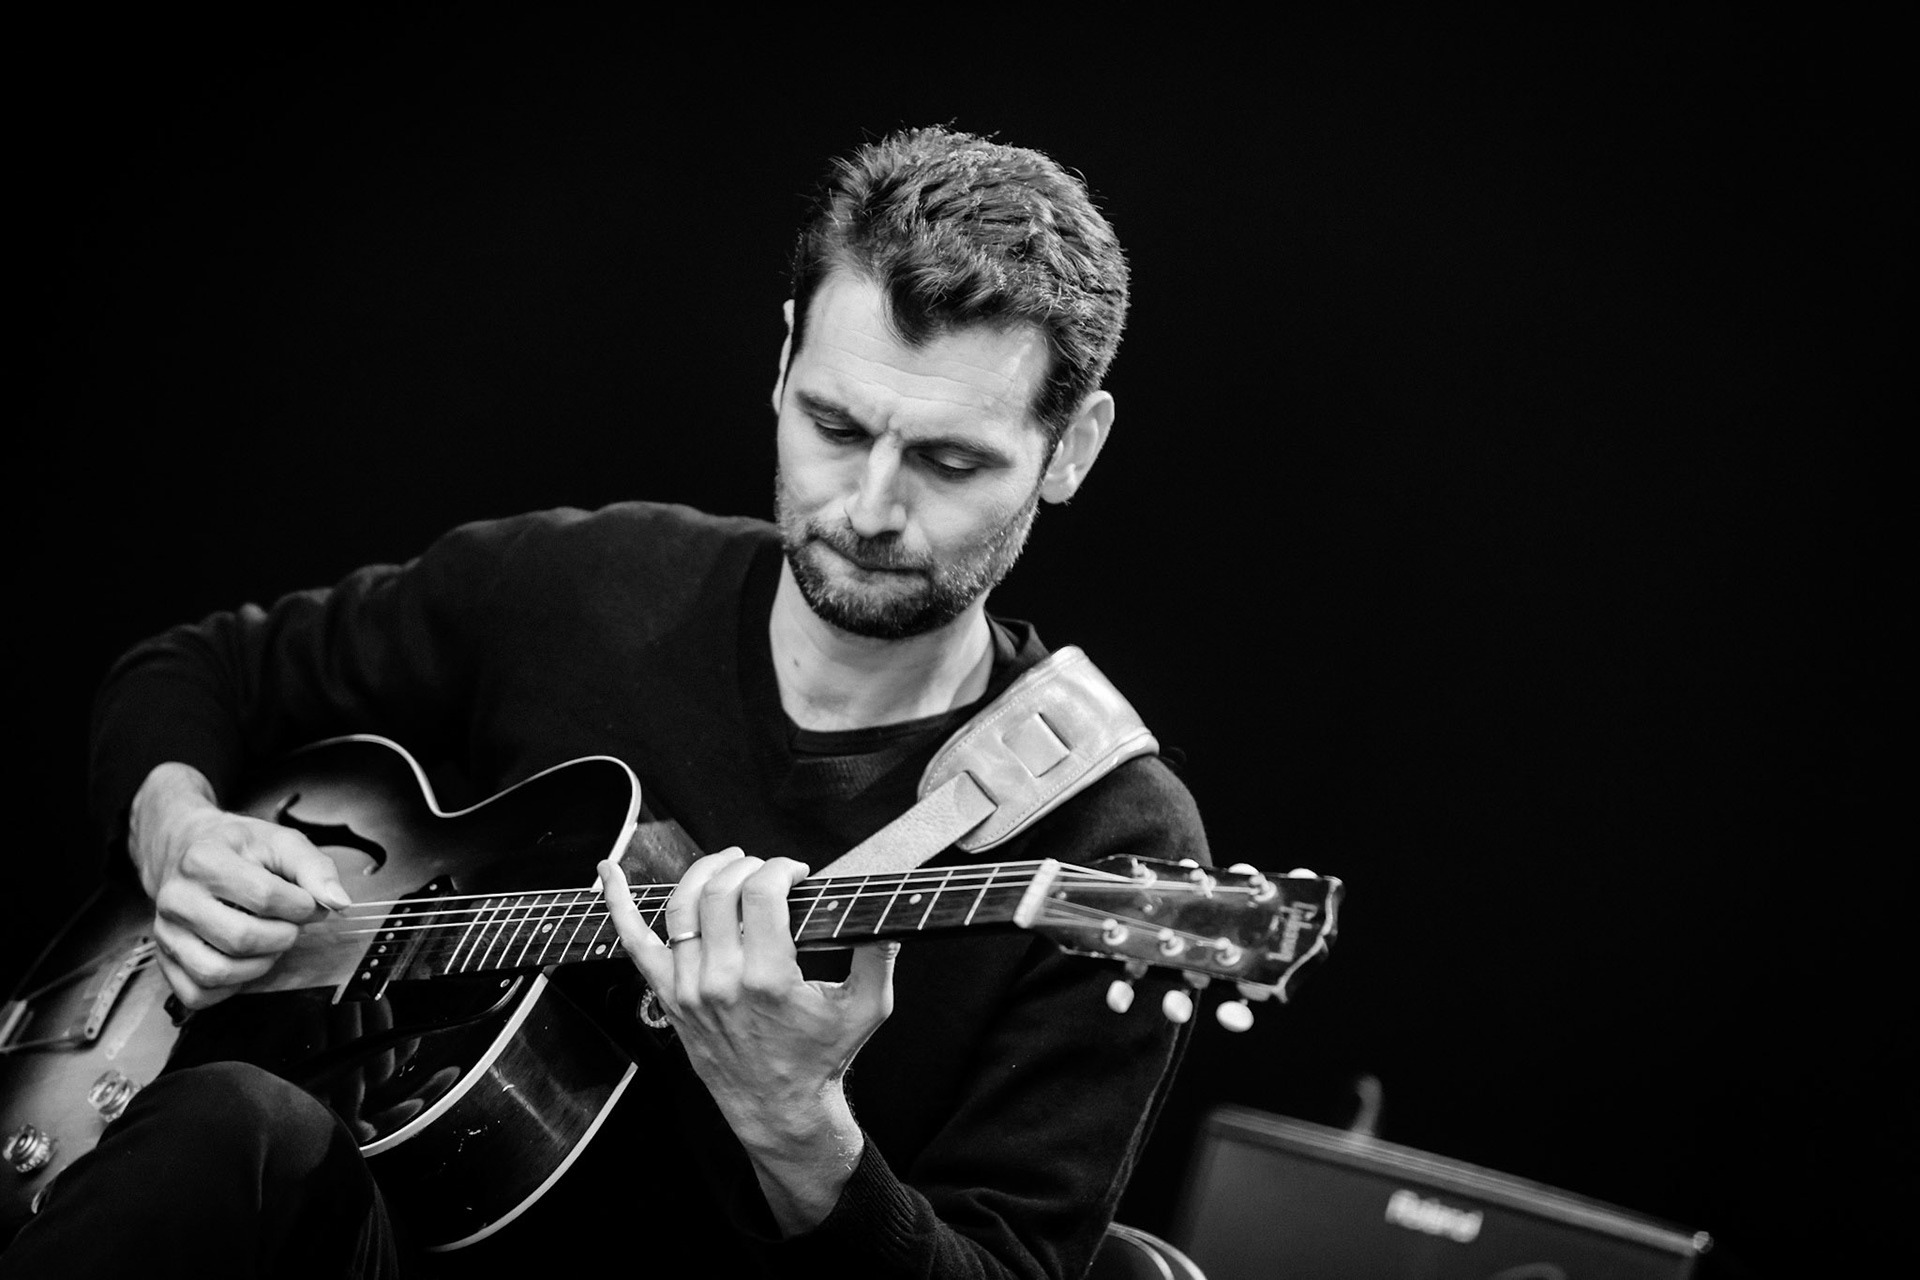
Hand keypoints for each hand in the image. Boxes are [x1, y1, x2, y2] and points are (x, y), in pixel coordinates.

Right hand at [130, 762, 352, 1008]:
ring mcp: (166, 933)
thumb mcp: (281, 842)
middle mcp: (177, 899)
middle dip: (284, 936)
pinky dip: (230, 988)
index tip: (307, 903)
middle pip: (242, 939)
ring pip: (217, 972)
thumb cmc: (237, 848)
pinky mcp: (164, 960)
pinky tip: (246, 962)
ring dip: (260, 965)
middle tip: (291, 925)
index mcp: (204, 860)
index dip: (300, 906)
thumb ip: (315, 868)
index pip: (264, 897)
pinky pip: (196, 994)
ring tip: (271, 942)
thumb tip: (339, 902)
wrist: (186, 850)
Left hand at [598, 850, 896, 1233]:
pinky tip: (608, 872)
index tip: (798, 874)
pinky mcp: (668, 996)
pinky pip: (633, 942)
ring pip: (680, 905)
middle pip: (719, 890)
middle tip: (770, 873)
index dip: (782, 868)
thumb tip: (888, 913)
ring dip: (703, 871)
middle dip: (748, 865)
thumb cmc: (822, 1057)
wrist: (779, 1109)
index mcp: (768, 978)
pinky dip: (617, 903)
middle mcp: (720, 981)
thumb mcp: (867, 1008)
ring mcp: (687, 989)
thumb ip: (879, 955)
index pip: (762, 892)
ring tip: (729, 864)